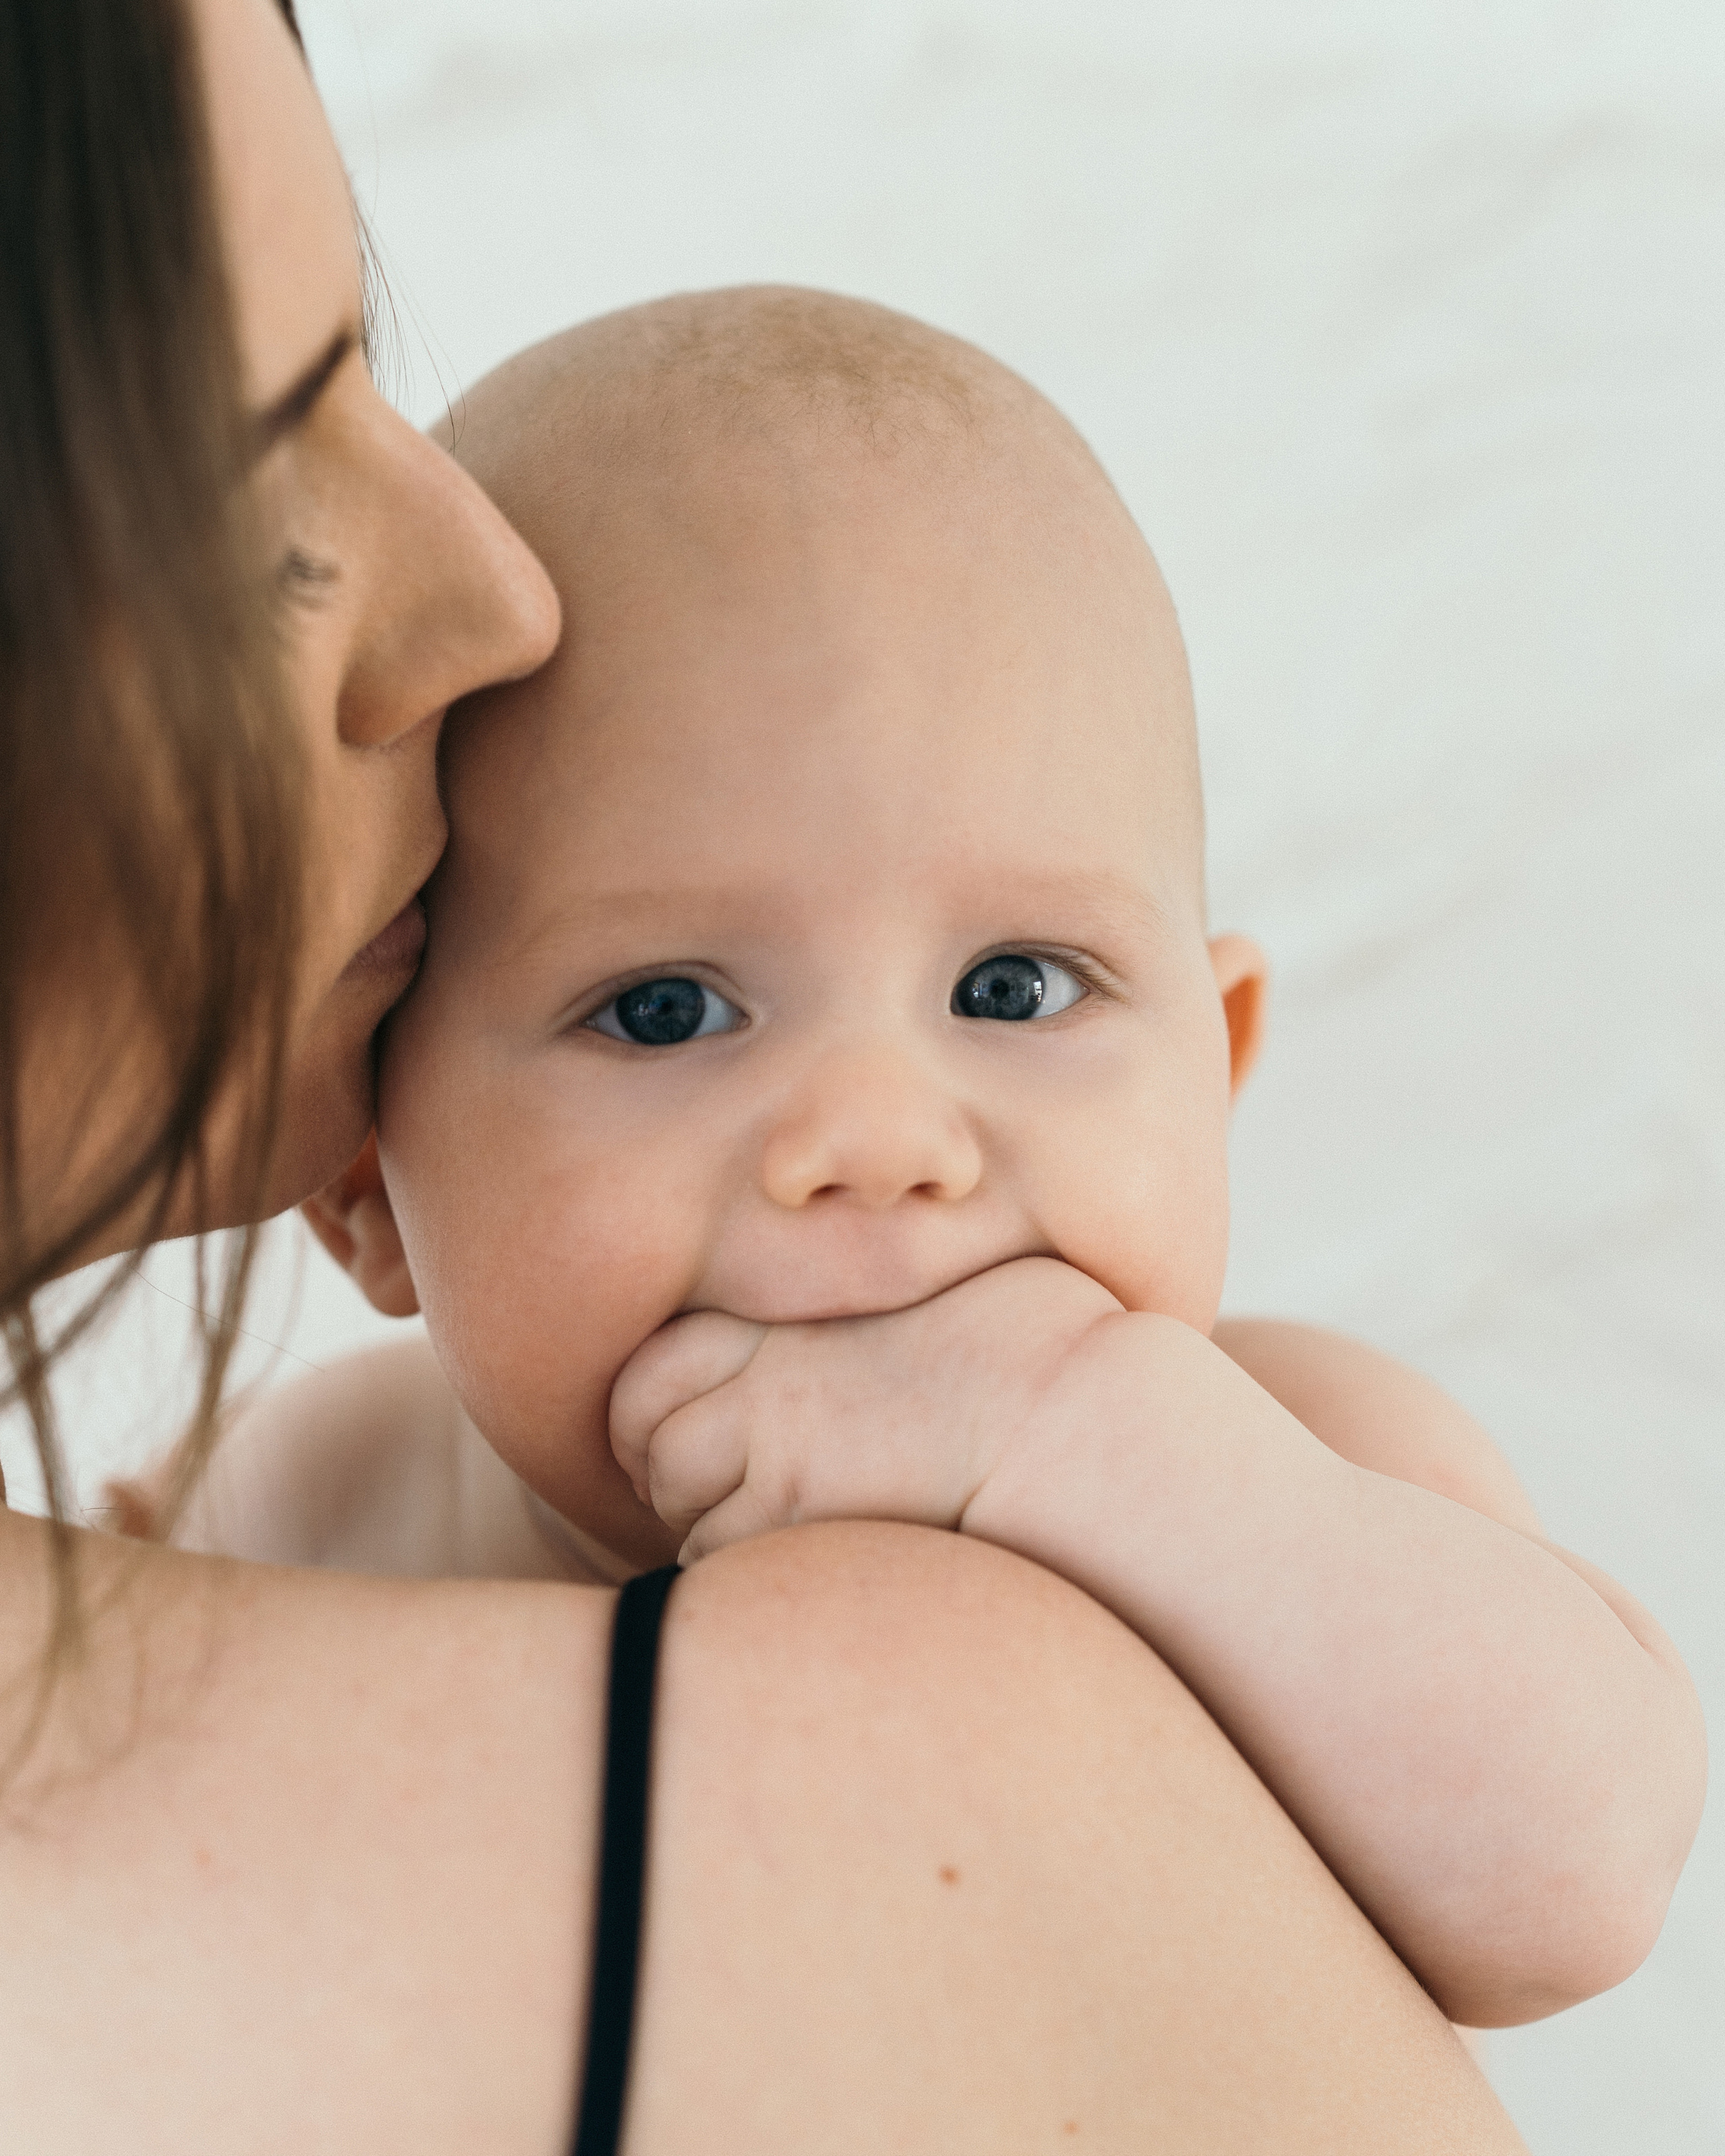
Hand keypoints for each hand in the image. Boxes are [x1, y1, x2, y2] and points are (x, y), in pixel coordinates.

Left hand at [610, 1256, 1123, 1561]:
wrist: (1072, 1412)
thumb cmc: (1032, 1347)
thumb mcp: (924, 1299)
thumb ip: (849, 1319)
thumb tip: (827, 1345)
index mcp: (792, 1315)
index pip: (658, 1361)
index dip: (647, 1408)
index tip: (668, 1435)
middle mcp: (765, 1373)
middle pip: (649, 1434)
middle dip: (662, 1474)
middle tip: (697, 1496)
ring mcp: (774, 1443)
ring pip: (678, 1504)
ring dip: (705, 1527)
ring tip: (764, 1536)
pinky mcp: (798, 1510)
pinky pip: (720, 1557)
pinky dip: (741, 1570)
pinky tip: (797, 1569)